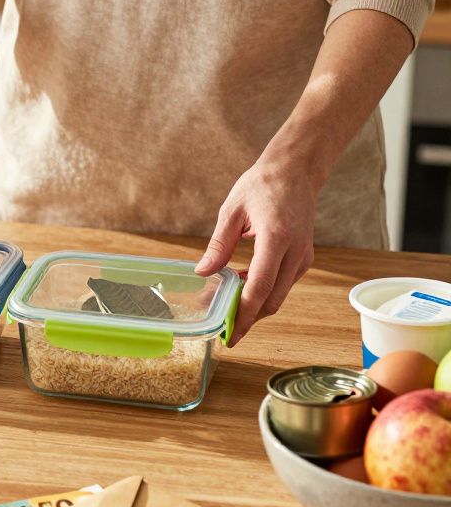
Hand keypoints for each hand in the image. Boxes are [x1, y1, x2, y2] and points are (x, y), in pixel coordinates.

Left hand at [196, 160, 316, 346]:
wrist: (296, 171)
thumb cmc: (262, 185)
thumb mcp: (232, 211)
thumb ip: (218, 245)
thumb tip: (202, 272)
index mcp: (276, 238)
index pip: (259, 288)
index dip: (243, 315)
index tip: (230, 335)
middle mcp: (295, 252)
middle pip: (271, 300)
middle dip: (247, 319)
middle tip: (222, 328)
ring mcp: (303, 257)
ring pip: (278, 296)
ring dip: (254, 306)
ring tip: (225, 307)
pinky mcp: (303, 258)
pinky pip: (283, 284)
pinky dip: (263, 292)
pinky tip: (241, 286)